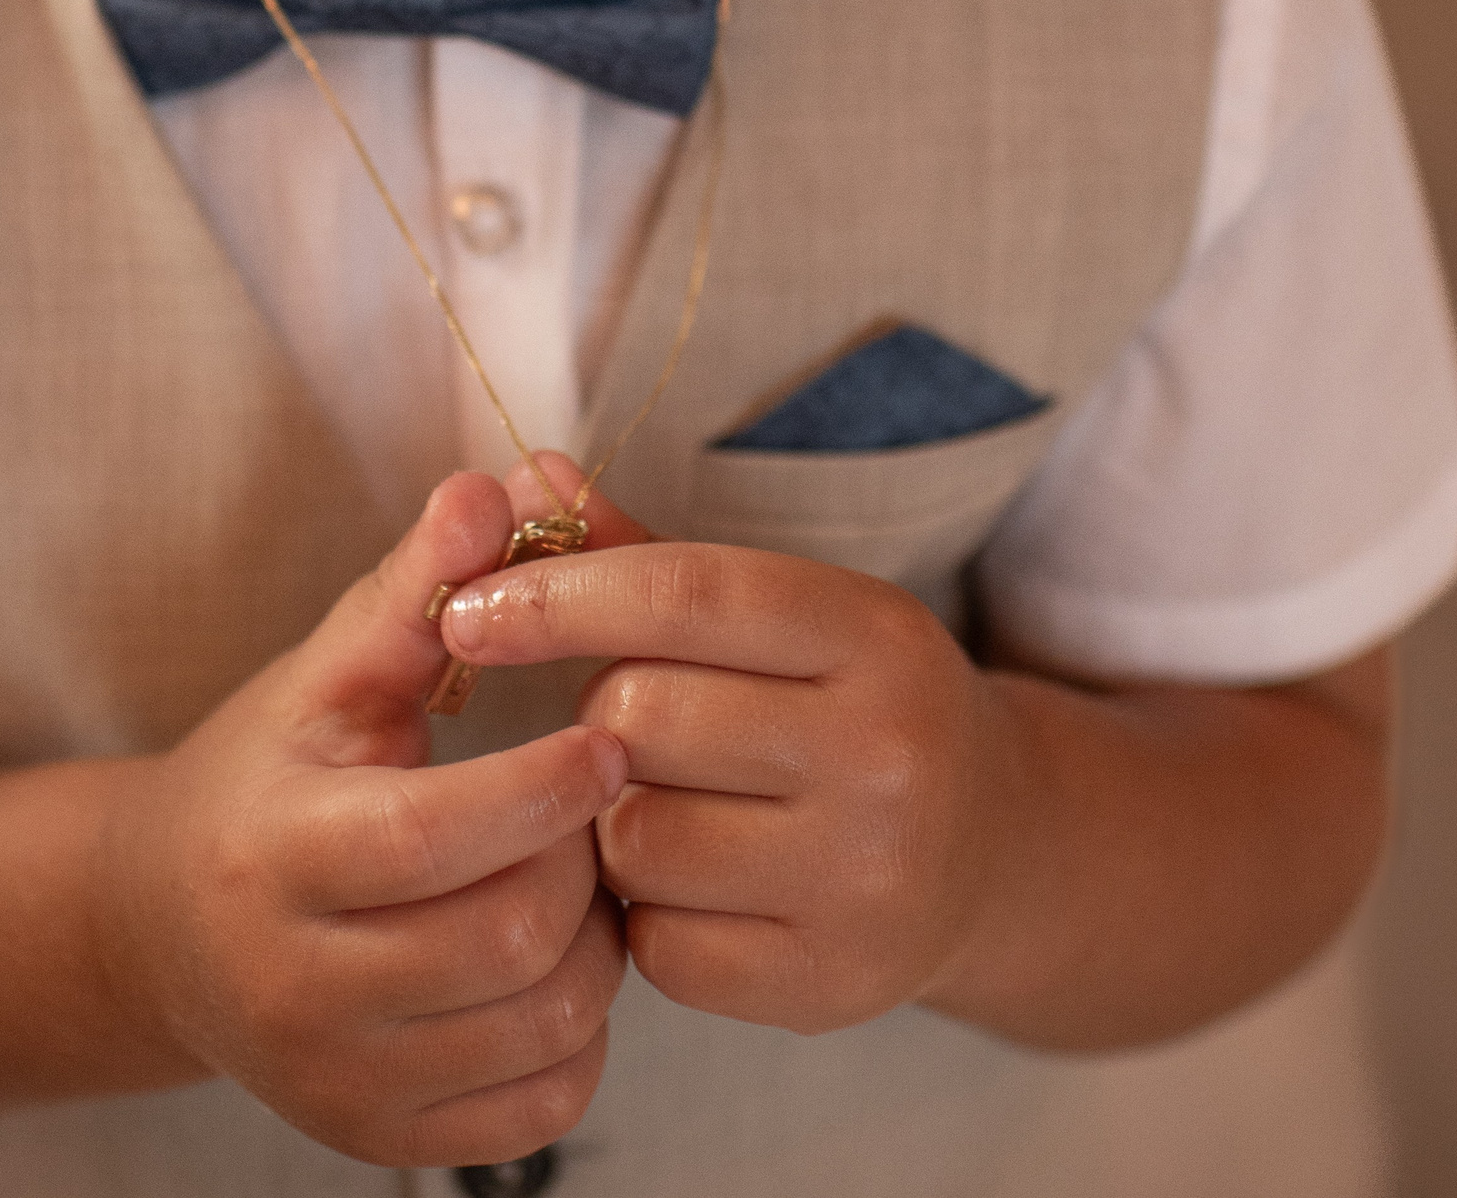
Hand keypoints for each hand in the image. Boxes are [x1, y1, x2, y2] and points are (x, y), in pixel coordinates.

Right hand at [93, 472, 636, 1166]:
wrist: (162, 933)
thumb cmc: (265, 781)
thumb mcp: (324, 677)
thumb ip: (415, 588)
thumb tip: (498, 485)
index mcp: (280, 858)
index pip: (440, 835)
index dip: (546, 787)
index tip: (607, 736)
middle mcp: (297, 992)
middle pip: (510, 940)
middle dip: (579, 865)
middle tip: (588, 814)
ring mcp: (340, 1083)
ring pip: (546, 1027)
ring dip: (594, 947)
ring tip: (569, 880)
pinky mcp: (382, 1140)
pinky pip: (545, 1105)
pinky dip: (579, 1034)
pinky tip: (546, 964)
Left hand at [437, 485, 1017, 1035]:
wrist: (992, 851)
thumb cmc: (846, 708)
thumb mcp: (783, 615)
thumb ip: (643, 556)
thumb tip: (521, 475)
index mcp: (877, 636)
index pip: (682, 595)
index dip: (555, 596)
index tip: (465, 611)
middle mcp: (888, 754)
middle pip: (640, 718)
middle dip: (600, 716)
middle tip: (632, 725)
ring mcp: (865, 878)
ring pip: (635, 838)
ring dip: (612, 821)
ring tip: (669, 805)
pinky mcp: (829, 981)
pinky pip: (658, 943)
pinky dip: (647, 914)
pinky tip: (696, 885)